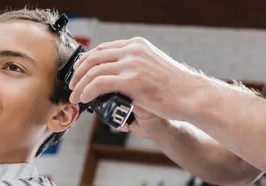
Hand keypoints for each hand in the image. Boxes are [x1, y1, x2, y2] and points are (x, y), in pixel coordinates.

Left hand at [68, 37, 208, 133]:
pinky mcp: (131, 80)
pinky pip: (99, 83)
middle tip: (73, 85)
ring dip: (80, 84)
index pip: (104, 48)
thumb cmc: (177, 87)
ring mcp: (132, 64)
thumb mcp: (154, 68)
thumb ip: (137, 67)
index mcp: (137, 45)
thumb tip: (120, 77)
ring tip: (76, 96)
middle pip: (94, 56)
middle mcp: (133, 50)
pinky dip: (87, 91)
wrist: (192, 95)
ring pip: (93, 70)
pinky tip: (84, 99)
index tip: (79, 72)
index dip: (87, 60)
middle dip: (79, 72)